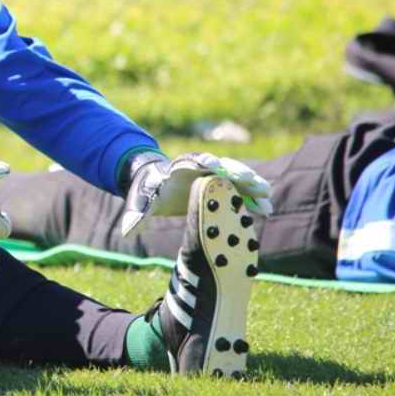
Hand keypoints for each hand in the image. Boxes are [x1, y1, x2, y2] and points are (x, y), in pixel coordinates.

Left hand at [120, 152, 271, 238]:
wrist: (157, 185)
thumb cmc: (149, 193)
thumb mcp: (141, 203)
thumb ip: (137, 216)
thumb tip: (128, 233)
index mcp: (180, 168)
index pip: (193, 161)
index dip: (204, 162)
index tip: (214, 165)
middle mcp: (201, 167)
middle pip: (222, 166)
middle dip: (237, 172)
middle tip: (252, 181)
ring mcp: (214, 176)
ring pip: (236, 178)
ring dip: (251, 186)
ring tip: (266, 197)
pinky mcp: (222, 187)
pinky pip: (241, 191)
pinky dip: (252, 198)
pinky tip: (266, 209)